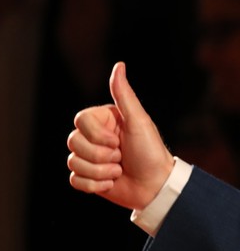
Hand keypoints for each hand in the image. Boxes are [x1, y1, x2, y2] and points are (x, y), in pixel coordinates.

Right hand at [66, 62, 174, 209]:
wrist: (156, 185)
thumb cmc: (150, 151)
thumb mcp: (139, 120)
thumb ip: (124, 95)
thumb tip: (119, 65)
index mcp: (104, 120)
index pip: (80, 121)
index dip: (97, 135)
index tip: (118, 141)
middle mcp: (94, 137)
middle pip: (73, 142)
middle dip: (101, 155)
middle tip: (121, 157)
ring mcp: (90, 157)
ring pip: (73, 162)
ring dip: (101, 172)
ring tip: (119, 170)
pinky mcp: (88, 177)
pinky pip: (74, 180)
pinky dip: (95, 185)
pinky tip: (112, 183)